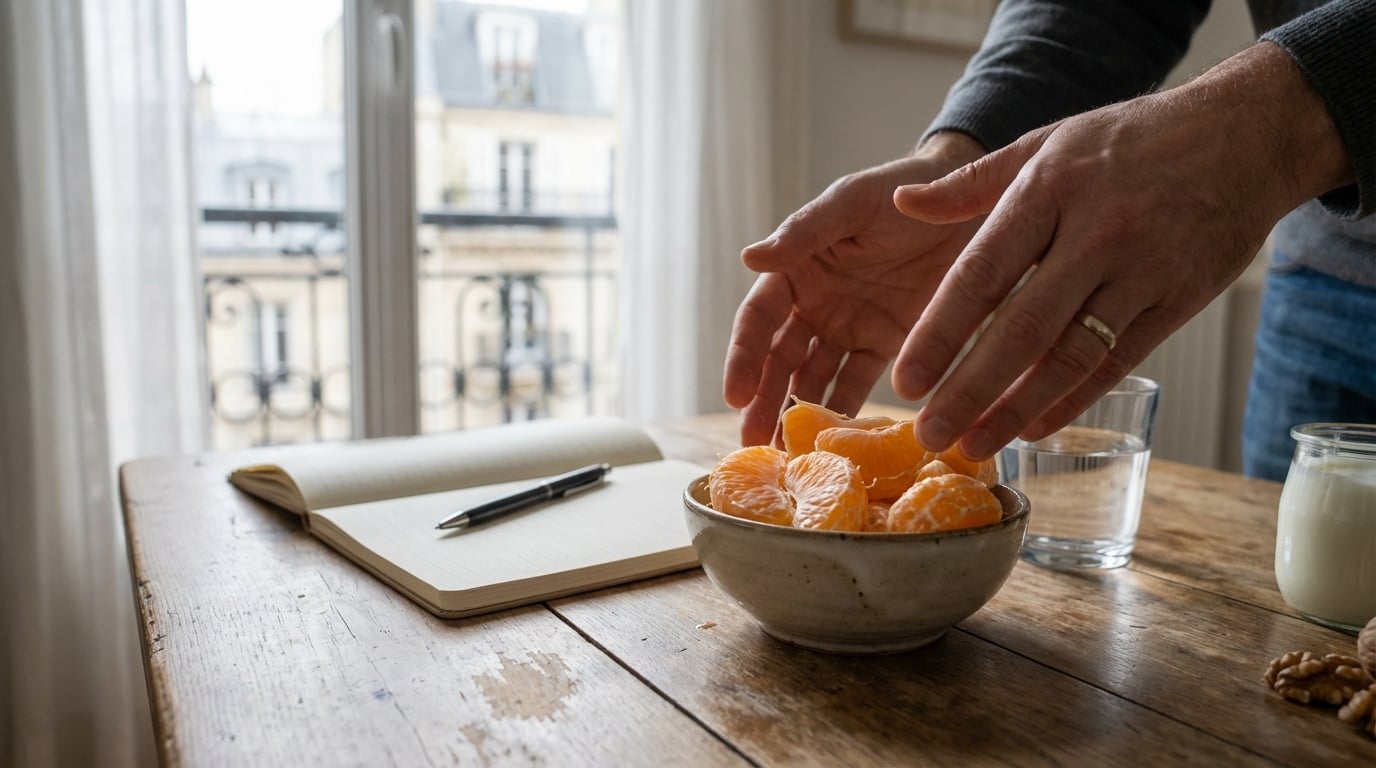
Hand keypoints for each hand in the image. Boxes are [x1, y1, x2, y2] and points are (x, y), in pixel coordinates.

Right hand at [723, 134, 986, 445]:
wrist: (967, 200)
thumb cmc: (900, 191)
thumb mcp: (851, 204)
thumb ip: (805, 232)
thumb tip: (748, 257)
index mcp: (796, 269)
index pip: (759, 320)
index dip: (744, 358)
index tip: (736, 396)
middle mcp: (815, 303)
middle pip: (779, 361)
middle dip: (764, 403)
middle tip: (753, 444)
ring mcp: (849, 327)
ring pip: (813, 379)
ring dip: (798, 415)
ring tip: (789, 455)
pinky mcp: (887, 344)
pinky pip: (860, 384)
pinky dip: (847, 413)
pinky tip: (837, 443)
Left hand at [890, 42, 1354, 459]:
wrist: (1245, 134)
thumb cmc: (1130, 139)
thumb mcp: (1047, 142)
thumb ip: (972, 181)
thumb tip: (903, 202)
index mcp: (1048, 190)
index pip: (981, 273)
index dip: (939, 333)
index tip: (905, 381)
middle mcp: (1094, 233)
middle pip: (1021, 328)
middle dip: (969, 389)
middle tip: (930, 435)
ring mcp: (1142, 269)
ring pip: (1070, 355)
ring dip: (1017, 409)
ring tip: (975, 445)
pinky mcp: (1180, 299)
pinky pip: (1118, 362)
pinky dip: (1073, 400)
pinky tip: (1035, 428)